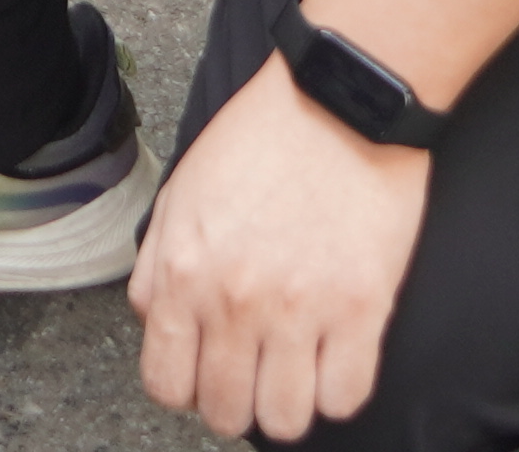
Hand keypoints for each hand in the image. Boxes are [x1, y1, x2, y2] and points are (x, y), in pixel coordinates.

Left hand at [129, 62, 429, 442]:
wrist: (339, 99)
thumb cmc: (262, 137)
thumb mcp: (182, 190)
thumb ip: (156, 264)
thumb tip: (156, 323)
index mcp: (185, 272)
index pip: (166, 384)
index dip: (186, 385)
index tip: (207, 369)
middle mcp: (235, 302)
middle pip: (225, 412)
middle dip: (236, 398)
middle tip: (255, 368)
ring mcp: (300, 311)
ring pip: (285, 421)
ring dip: (289, 402)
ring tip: (297, 367)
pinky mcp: (361, 310)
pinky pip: (345, 398)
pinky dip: (340, 389)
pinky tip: (336, 355)